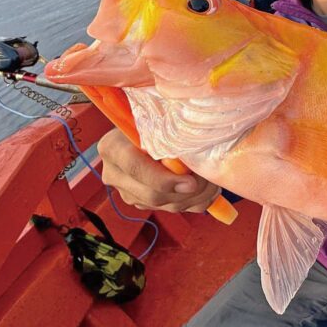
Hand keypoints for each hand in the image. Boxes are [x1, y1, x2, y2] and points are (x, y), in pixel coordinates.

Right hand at [98, 128, 220, 212]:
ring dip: (196, 197)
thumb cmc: (152, 117)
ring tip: (213, 182)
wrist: (143, 129)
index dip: (163, 179)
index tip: (190, 181)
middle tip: (209, 179)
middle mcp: (115, 174)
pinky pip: (173, 209)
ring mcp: (128, 192)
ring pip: (166, 205)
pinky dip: (195, 202)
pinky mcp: (142, 202)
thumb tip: (194, 141)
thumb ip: (167, 130)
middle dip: (187, 191)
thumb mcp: (156, 117)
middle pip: (152, 195)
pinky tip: (207, 189)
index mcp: (112, 148)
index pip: (135, 168)